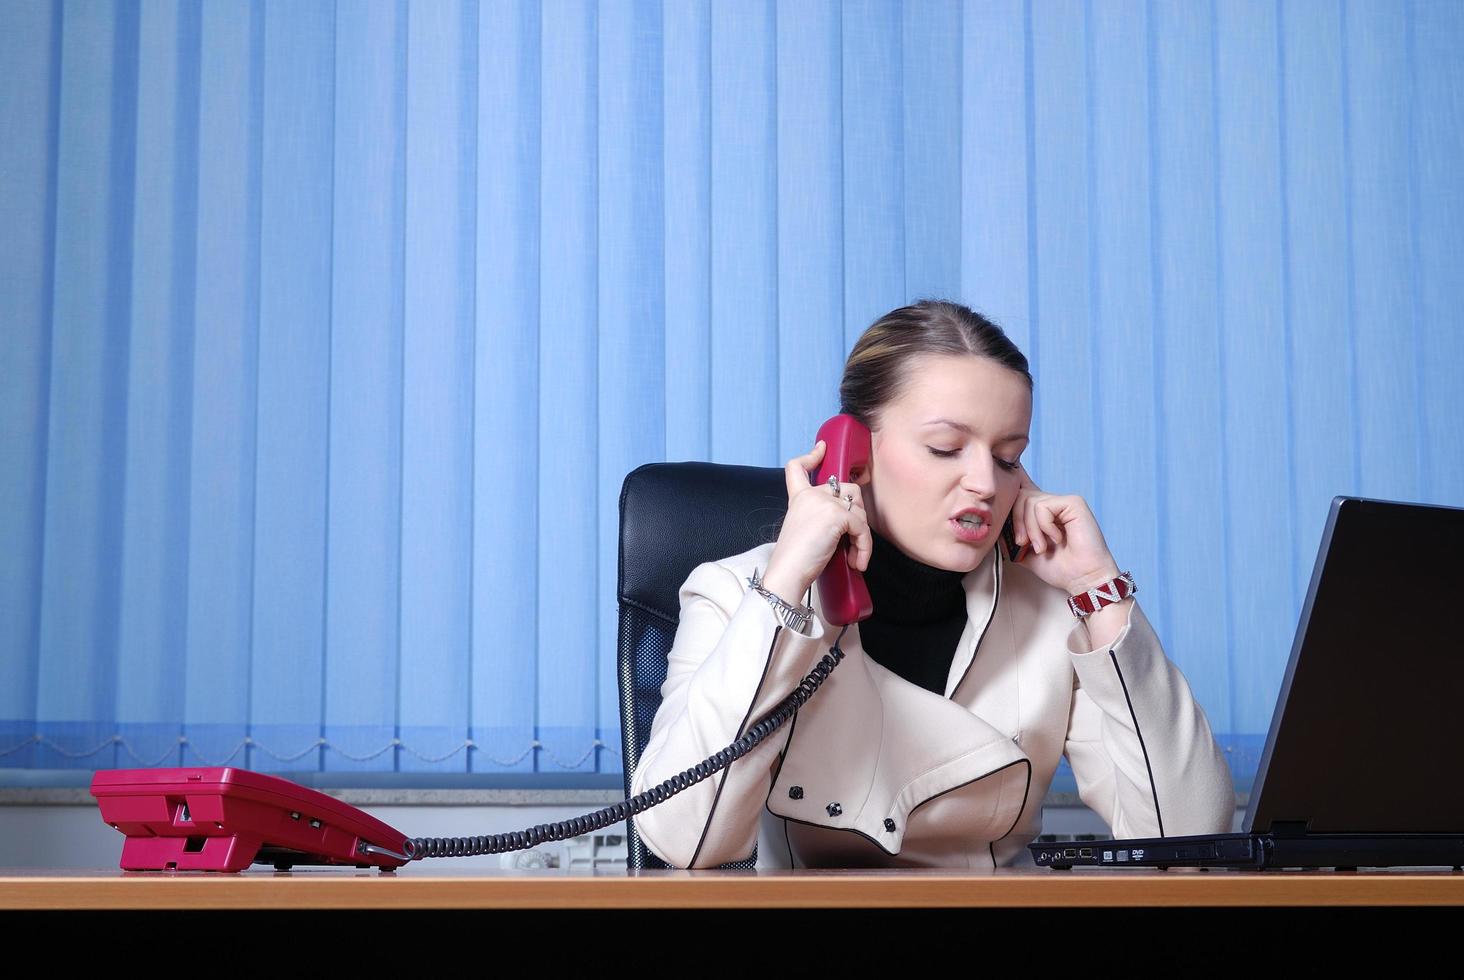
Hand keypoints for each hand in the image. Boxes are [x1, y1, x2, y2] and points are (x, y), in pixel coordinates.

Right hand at [760, 440, 872, 604]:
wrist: (788, 573)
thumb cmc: (795, 561)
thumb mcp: (805, 531)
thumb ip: (820, 518)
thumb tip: (849, 521)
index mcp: (798, 498)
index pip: (797, 468)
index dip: (810, 456)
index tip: (821, 449)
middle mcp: (810, 495)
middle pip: (848, 489)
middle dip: (858, 514)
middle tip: (853, 540)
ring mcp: (824, 502)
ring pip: (860, 510)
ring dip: (862, 536)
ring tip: (854, 557)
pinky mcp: (836, 514)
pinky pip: (862, 528)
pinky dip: (864, 548)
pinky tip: (857, 562)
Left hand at [1007, 466, 1120, 595]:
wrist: (1082, 579)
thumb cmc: (1058, 567)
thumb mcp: (1023, 552)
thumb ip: (1008, 535)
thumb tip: (992, 521)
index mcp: (1041, 512)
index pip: (1023, 486)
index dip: (1013, 474)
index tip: (1003, 459)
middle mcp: (1051, 502)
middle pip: (1019, 495)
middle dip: (1015, 521)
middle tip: (1022, 543)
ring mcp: (1063, 501)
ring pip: (1029, 501)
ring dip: (1030, 529)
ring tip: (1040, 546)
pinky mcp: (1073, 502)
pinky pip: (1043, 506)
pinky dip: (1044, 525)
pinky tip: (1056, 538)